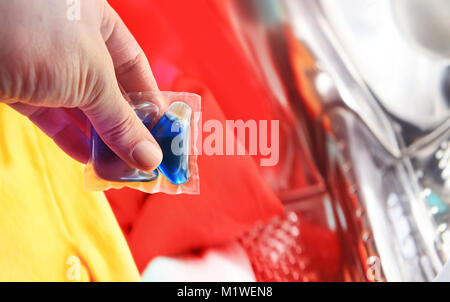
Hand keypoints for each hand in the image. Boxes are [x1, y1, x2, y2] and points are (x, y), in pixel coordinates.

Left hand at [0, 0, 162, 170]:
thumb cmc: (35, 31)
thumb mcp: (92, 77)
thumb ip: (121, 121)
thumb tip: (150, 158)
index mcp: (99, 22)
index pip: (135, 68)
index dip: (151, 101)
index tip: (163, 134)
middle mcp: (74, 41)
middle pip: (109, 92)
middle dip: (126, 127)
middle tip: (142, 159)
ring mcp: (45, 64)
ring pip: (80, 108)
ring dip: (100, 140)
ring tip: (119, 168)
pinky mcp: (18, 85)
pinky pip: (52, 116)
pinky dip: (71, 139)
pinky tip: (90, 161)